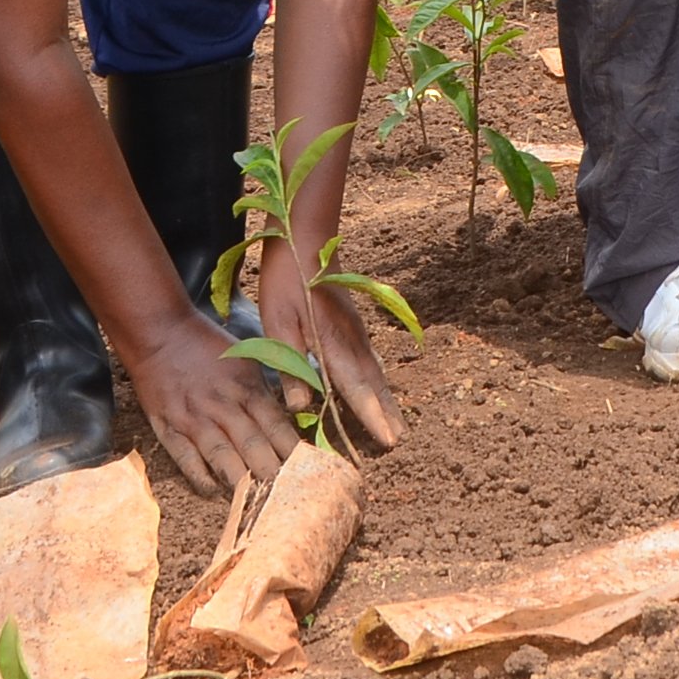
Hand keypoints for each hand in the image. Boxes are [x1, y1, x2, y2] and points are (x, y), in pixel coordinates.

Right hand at [117, 312, 301, 494]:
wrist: (159, 333)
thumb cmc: (207, 346)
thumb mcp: (247, 357)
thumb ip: (268, 387)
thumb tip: (297, 411)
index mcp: (246, 387)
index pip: (276, 424)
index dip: (293, 450)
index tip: (310, 471)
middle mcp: (222, 405)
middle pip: (253, 443)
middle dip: (273, 471)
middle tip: (290, 495)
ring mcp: (194, 418)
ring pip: (222, 455)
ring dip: (241, 479)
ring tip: (259, 501)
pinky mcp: (168, 427)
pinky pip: (186, 459)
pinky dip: (201, 477)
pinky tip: (214, 492)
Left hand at [256, 237, 401, 456]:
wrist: (305, 237)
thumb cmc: (286, 279)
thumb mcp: (277, 323)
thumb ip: (291, 365)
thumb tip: (301, 408)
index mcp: (333, 342)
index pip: (357, 388)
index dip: (372, 417)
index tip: (388, 441)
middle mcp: (352, 339)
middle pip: (374, 383)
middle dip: (387, 413)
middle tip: (400, 441)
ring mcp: (356, 329)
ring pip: (376, 371)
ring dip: (386, 399)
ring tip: (398, 422)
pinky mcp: (353, 322)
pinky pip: (371, 359)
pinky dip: (378, 380)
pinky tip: (379, 386)